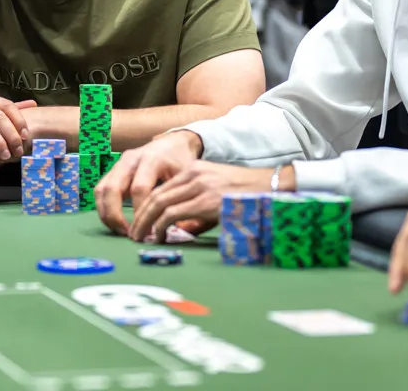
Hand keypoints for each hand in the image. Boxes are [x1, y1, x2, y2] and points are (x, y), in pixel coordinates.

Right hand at [95, 130, 201, 235]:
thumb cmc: (180, 162)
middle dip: (115, 215)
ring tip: (121, 231)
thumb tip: (179, 230)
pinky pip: (100, 190)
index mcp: (151, 159)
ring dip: (106, 214)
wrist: (172, 144)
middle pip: (113, 188)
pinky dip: (103, 208)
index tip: (148, 233)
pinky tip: (116, 222)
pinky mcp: (112, 170)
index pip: (140, 189)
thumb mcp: (185, 177)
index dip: (141, 213)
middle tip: (127, 235)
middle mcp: (130, 159)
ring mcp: (118, 164)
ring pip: (101, 189)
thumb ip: (180, 199)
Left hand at [128, 161, 272, 241]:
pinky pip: (173, 214)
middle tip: (134, 233)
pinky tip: (159, 237)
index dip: (146, 206)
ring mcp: (200, 186)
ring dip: (146, 223)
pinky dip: (161, 227)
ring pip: (160, 204)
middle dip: (141, 215)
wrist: (274, 188)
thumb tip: (179, 229)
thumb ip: (197, 208)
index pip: (161, 188)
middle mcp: (194, 174)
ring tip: (141, 237)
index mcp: (194, 170)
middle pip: (156, 195)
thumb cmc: (248, 196)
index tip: (139, 222)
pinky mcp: (206, 200)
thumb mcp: (217, 195)